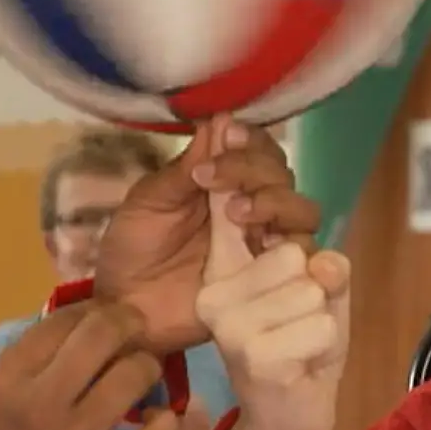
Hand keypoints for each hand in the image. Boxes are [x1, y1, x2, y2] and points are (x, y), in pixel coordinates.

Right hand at [0, 300, 178, 429]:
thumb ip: (25, 362)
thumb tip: (74, 327)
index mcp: (6, 379)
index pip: (62, 320)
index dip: (92, 308)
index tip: (103, 317)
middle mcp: (42, 400)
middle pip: (104, 333)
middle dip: (128, 322)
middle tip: (135, 330)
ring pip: (135, 374)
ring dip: (147, 368)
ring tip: (141, 376)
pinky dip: (164, 422)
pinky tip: (155, 421)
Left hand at [93, 113, 320, 352]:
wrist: (125, 309)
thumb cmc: (132, 250)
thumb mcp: (148, 203)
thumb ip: (183, 168)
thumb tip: (218, 120)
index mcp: (222, 181)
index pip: (257, 148)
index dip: (250, 139)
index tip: (226, 136)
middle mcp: (251, 207)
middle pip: (282, 174)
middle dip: (255, 169)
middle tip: (214, 180)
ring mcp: (263, 244)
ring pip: (303, 211)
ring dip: (277, 203)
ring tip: (237, 214)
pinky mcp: (270, 281)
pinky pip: (305, 260)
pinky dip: (295, 246)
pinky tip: (266, 246)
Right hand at [196, 183, 349, 429]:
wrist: (285, 425)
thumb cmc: (299, 352)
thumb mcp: (317, 296)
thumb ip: (326, 268)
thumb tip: (326, 264)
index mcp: (219, 275)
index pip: (281, 236)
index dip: (302, 256)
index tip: (287, 286)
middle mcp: (213, 296)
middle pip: (298, 258)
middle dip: (314, 296)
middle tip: (296, 330)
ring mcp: (232, 327)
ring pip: (312, 292)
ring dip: (321, 324)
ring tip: (300, 348)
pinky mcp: (257, 357)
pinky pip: (322, 327)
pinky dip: (325, 348)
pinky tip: (301, 368)